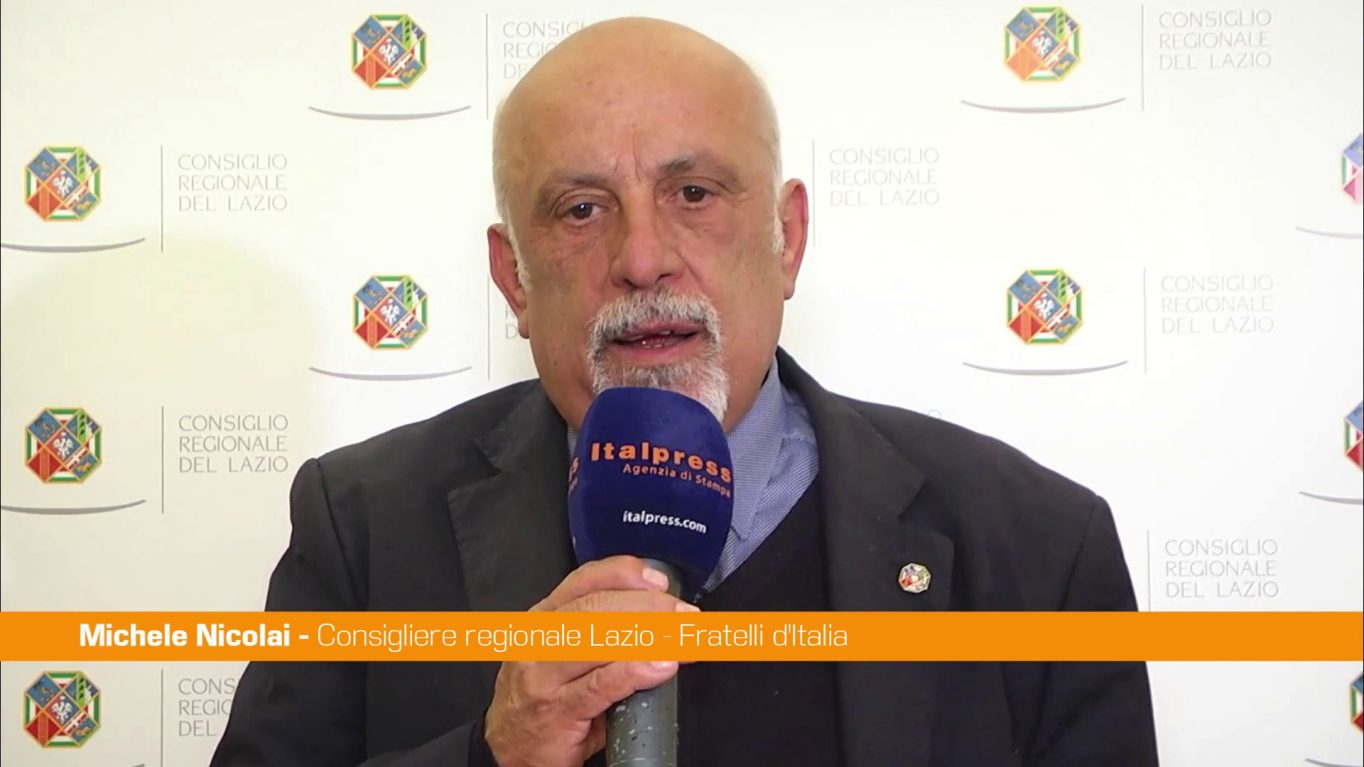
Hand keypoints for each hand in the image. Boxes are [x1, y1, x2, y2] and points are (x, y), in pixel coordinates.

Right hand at [483, 555, 695, 766]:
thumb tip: (659, 620)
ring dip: (650, 634)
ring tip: (682, 637)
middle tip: (685, 614)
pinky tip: (660, 666)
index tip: (661, 582)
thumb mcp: (563, 655)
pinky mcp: (556, 710)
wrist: (508, 751)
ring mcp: (543, 675)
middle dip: (649, 605)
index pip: (584, 580)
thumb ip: (600, 633)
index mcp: (543, 619)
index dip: (625, 575)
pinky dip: (635, 671)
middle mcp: (539, 640)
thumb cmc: (542, 700)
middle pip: (597, 606)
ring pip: (598, 638)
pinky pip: (600, 684)